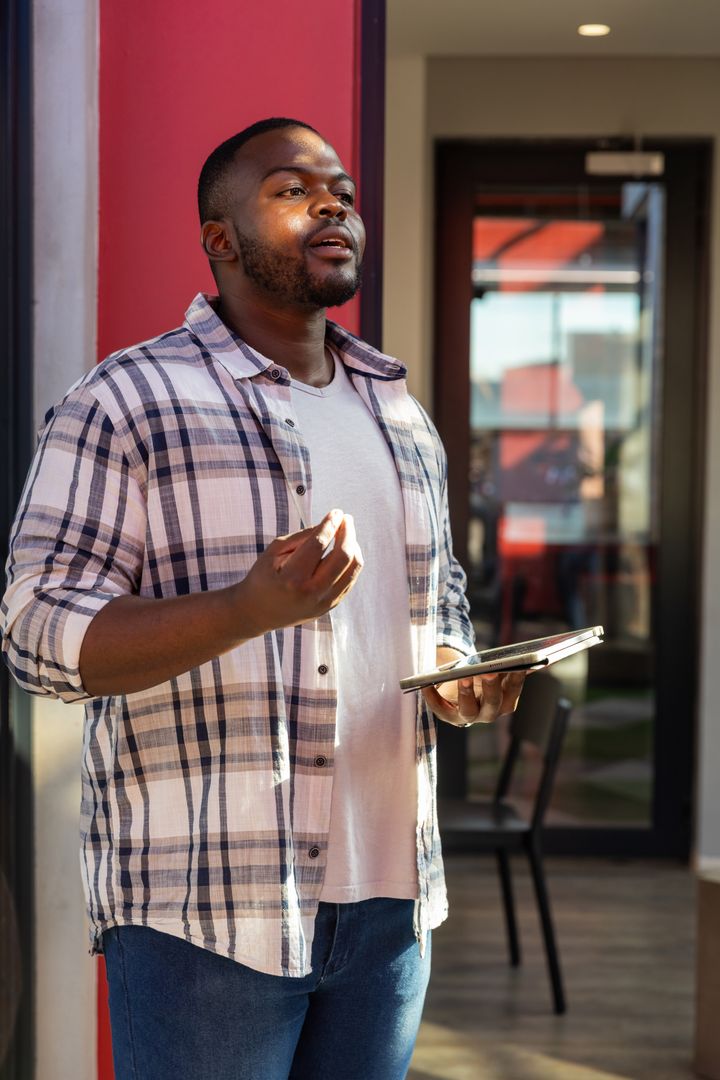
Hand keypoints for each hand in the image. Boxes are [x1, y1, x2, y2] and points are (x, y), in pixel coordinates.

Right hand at [234, 509, 363, 635]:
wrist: (257, 613)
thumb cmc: (263, 577)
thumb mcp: (273, 552)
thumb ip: (301, 537)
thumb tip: (329, 524)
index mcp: (292, 577)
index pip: (319, 544)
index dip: (330, 524)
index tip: (336, 512)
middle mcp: (311, 592)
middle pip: (343, 556)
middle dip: (348, 532)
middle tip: (346, 519)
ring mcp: (323, 602)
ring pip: (353, 568)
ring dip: (354, 546)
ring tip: (346, 534)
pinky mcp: (330, 606)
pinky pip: (350, 579)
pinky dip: (351, 562)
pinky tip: (343, 551)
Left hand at [422, 669, 525, 728]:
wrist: (460, 690)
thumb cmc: (481, 677)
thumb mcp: (495, 670)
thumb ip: (510, 664)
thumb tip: (530, 654)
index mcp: (506, 701)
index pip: (512, 690)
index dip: (516, 678)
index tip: (517, 665)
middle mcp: (490, 713)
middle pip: (493, 703)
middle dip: (491, 687)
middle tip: (489, 672)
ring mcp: (469, 717)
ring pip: (470, 711)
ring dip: (467, 693)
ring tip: (464, 676)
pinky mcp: (450, 716)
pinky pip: (440, 710)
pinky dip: (433, 698)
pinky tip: (427, 685)